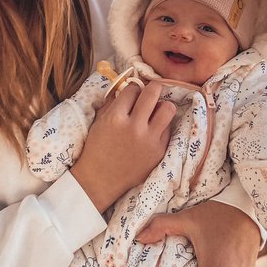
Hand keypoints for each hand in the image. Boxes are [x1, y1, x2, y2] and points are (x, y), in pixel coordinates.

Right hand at [71, 82, 175, 213]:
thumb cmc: (97, 148)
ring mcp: (149, 140)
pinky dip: (161, 127)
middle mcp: (134, 127)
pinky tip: (152, 131)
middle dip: (153, 88)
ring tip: (156, 112)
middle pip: (154, 92)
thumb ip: (113, 102)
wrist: (100, 180)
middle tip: (151, 92)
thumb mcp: (99, 121)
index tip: (133, 93)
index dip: (133, 88)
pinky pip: (168, 130)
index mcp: (116, 118)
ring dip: (162, 106)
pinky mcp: (159, 152)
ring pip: (168, 109)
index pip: (133, 89)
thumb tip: (128, 86)